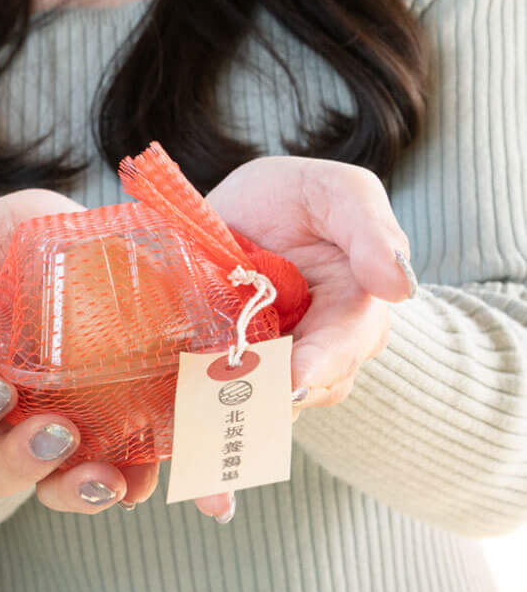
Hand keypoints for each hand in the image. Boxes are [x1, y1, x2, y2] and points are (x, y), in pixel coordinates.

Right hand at [0, 189, 164, 513]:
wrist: (101, 232)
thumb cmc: (27, 235)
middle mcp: (16, 413)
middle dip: (23, 460)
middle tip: (58, 432)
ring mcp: (73, 426)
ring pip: (59, 484)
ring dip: (77, 490)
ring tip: (107, 479)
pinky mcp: (126, 428)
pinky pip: (130, 472)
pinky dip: (142, 482)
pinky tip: (155, 480)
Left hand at [205, 154, 415, 410]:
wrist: (242, 205)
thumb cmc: (301, 197)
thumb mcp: (341, 193)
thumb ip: (371, 231)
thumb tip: (399, 288)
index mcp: (356, 306)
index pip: (348, 344)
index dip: (323, 363)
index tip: (296, 377)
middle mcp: (321, 344)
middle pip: (311, 385)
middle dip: (279, 391)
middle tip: (244, 393)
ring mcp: (274, 356)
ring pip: (269, 397)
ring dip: (244, 398)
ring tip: (214, 395)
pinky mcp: (232, 360)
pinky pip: (226, 389)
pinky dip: (211, 391)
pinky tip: (193, 390)